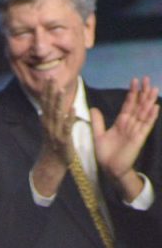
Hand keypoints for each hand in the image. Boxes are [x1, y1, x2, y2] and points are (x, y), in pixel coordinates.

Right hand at [31, 79, 73, 196]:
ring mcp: (55, 131)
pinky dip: (69, 117)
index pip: (45, 102)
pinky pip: (67, 126)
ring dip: (58, 101)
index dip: (47, 90)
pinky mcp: (63, 139)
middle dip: (50, 91)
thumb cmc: (52, 145)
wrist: (52, 162)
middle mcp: (48, 124)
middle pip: (49, 105)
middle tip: (51, 78)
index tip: (48, 78)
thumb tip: (43, 109)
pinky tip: (72, 109)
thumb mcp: (48, 130)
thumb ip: (47, 119)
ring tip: (61, 89)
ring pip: (56, 114)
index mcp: (46, 121)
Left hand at [92, 77, 159, 197]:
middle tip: (147, 78)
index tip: (135, 81)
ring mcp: (135, 131)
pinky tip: (155, 107)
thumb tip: (93, 108)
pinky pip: (145, 125)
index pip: (128, 104)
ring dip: (149, 101)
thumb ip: (98, 121)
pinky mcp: (138, 138)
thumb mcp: (98, 134)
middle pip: (138, 105)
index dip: (132, 93)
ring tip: (154, 88)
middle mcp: (130, 124)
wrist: (109, 169)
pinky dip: (150, 116)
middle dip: (142, 92)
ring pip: (143, 113)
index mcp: (121, 122)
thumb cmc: (105, 153)